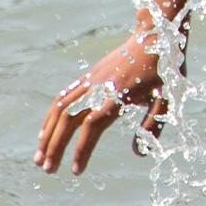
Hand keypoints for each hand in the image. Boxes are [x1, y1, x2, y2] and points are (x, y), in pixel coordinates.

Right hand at [35, 31, 164, 175]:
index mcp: (118, 94)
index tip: (75, 171)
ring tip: (39, 157)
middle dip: (55, 146)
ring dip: (47, 134)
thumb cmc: (164, 69)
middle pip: (68, 119)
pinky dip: (51, 117)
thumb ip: (152, 126)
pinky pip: (63, 97)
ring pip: (60, 108)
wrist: (155, 34)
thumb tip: (139, 154)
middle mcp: (99, 87)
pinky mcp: (88, 76)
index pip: (92, 126)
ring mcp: (90, 80)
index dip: (81, 149)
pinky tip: (46, 133)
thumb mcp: (167, 99)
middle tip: (46, 170)